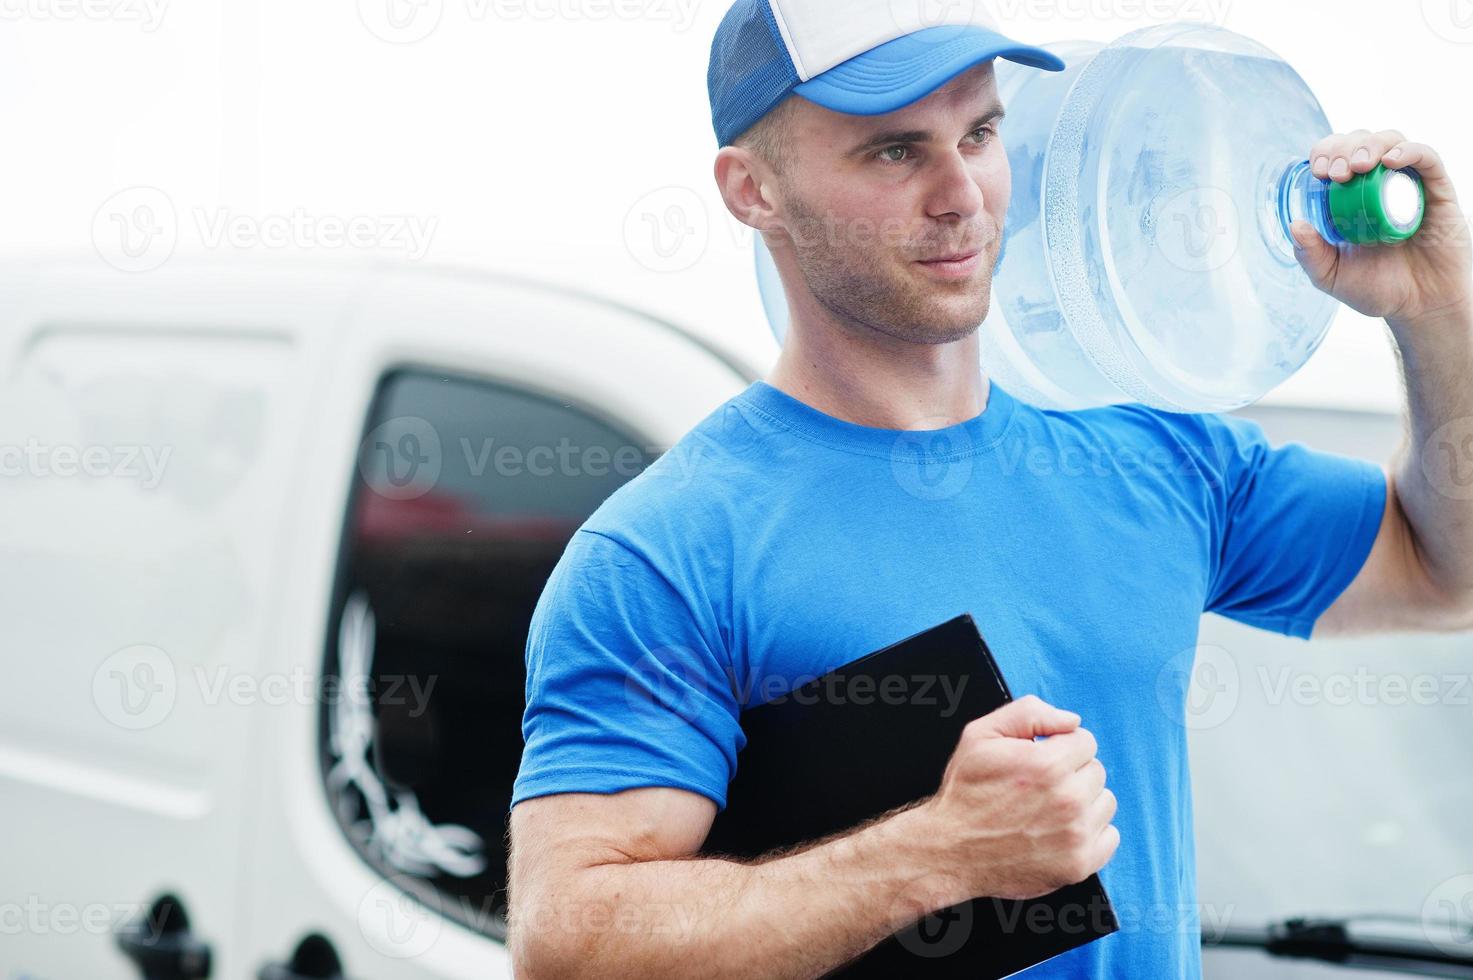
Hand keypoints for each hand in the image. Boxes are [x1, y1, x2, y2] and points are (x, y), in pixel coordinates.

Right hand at [919, 694, 1118, 902]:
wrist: (950, 850)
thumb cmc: (966, 791)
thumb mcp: (981, 735)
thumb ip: (1028, 713)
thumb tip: (1071, 721)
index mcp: (1047, 764)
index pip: (1085, 741)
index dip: (1061, 745)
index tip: (1042, 758)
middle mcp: (1067, 800)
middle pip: (1096, 771)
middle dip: (1072, 772)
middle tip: (1041, 786)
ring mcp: (1076, 835)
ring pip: (1105, 802)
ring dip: (1084, 801)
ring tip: (1050, 808)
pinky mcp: (1079, 864)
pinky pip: (1110, 837)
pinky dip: (1091, 832)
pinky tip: (1062, 830)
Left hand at [1291, 130, 1472, 326]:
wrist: (1421, 305)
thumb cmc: (1377, 289)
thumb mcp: (1332, 276)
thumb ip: (1311, 254)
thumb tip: (1295, 225)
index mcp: (1349, 198)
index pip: (1335, 158)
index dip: (1325, 154)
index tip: (1319, 171)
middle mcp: (1378, 186)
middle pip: (1360, 143)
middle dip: (1344, 149)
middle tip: (1337, 173)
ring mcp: (1408, 185)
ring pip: (1391, 142)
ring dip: (1371, 146)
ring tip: (1359, 166)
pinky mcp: (1437, 190)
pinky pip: (1427, 158)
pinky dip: (1409, 151)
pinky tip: (1391, 161)